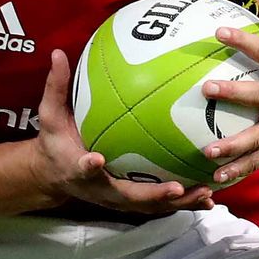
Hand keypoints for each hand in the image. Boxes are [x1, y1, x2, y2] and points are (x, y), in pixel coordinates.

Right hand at [33, 49, 215, 214]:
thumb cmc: (55, 143)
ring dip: (177, 202)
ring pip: (150, 205)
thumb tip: (57, 53)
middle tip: (177, 187)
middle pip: (129, 197)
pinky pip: (159, 204)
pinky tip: (209, 198)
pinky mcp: (130, 201)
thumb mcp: (49, 116)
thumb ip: (56, 87)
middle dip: (154, 195)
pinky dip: (183, 202)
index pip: (82, 167)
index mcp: (78, 167)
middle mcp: (101, 188)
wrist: (54, 175)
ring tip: (204, 193)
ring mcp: (117, 198)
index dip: (88, 165)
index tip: (95, 159)